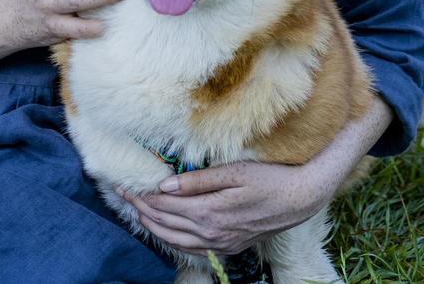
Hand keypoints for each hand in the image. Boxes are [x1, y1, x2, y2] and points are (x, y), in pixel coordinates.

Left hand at [118, 158, 337, 255]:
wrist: (299, 200)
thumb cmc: (268, 179)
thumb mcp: (233, 172)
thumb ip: (197, 180)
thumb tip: (165, 184)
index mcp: (209, 212)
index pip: (164, 204)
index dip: (142, 195)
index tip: (125, 184)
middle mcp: (211, 233)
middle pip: (165, 222)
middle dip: (141, 208)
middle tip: (123, 194)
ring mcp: (219, 243)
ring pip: (175, 240)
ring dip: (153, 226)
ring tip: (137, 212)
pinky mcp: (228, 247)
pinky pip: (192, 250)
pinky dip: (173, 242)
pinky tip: (166, 233)